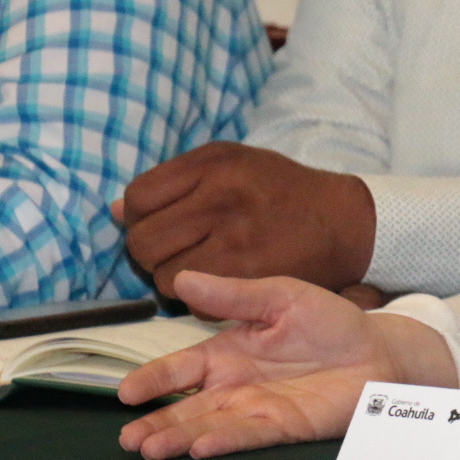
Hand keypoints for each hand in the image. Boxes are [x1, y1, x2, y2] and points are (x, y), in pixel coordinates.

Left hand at [112, 143, 375, 294]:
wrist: (343, 221)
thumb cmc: (280, 190)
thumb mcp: (233, 163)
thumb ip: (175, 182)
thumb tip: (116, 211)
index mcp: (215, 164)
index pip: (138, 198)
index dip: (138, 216)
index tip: (159, 222)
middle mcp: (222, 197)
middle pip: (144, 240)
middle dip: (149, 252)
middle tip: (175, 250)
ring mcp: (235, 238)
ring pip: (163, 275)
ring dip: (171, 277)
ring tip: (197, 266)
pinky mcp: (249, 274)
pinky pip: (193, 297)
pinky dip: (196, 296)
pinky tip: (216, 281)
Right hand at [117, 270, 454, 459]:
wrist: (379, 350)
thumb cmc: (329, 322)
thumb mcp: (281, 297)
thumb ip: (233, 295)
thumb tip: (182, 278)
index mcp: (227, 353)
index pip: (180, 369)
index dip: (153, 380)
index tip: (127, 392)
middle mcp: (234, 387)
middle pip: (186, 408)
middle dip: (156, 423)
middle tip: (127, 438)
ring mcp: (257, 409)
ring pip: (209, 427)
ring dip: (179, 438)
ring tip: (149, 449)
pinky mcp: (284, 426)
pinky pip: (249, 434)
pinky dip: (224, 440)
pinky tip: (201, 446)